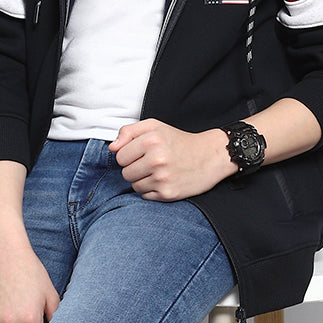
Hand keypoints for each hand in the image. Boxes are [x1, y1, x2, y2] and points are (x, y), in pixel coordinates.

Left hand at [110, 119, 235, 200]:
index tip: (141, 153)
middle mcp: (157, 159)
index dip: (129, 155)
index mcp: (151, 140)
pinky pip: (145, 196)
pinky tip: (164, 181)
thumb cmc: (179, 141)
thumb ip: (129, 132)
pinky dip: (152, 190)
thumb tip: (112, 148)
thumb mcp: (154, 127)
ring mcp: (162, 178)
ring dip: (143, 180)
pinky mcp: (168, 194)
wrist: (210, 156)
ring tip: (159, 171)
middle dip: (135, 169)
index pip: (120, 157)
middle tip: (151, 163)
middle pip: (125, 173)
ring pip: (134, 186)